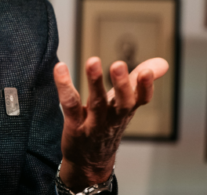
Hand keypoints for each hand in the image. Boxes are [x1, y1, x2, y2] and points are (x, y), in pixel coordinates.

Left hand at [53, 57, 168, 191]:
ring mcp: (93, 124)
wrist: (89, 161)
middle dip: (122, 85)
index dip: (145, 87)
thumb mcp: (124, 104)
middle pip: (122, 103)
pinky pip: (70, 105)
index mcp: (126, 110)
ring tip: (93, 62)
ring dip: (95, 83)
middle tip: (118, 65)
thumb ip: (137, 81)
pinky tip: (60, 68)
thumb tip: (162, 62)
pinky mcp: (74, 126)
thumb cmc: (108, 126)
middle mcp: (113, 119)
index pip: (141, 100)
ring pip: (97, 104)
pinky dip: (64, 86)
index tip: (146, 72)